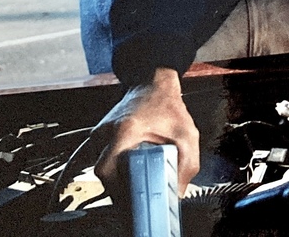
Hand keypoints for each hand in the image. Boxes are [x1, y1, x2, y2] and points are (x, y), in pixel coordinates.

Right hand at [92, 67, 198, 196]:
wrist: (154, 85)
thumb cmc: (168, 106)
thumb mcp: (186, 135)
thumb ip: (187, 164)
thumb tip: (178, 193)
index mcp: (125, 131)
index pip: (107, 171)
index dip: (118, 191)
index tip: (132, 203)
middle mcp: (106, 132)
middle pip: (104, 174)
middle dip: (120, 190)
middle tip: (138, 199)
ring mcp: (101, 133)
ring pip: (103, 168)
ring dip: (119, 180)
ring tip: (138, 185)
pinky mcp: (102, 135)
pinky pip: (105, 159)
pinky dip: (117, 169)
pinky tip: (132, 171)